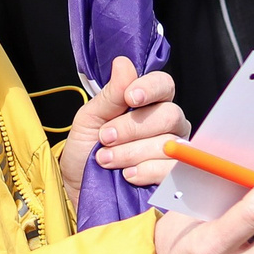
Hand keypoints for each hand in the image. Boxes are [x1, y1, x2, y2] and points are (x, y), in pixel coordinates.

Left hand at [60, 56, 189, 216]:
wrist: (79, 190)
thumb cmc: (85, 151)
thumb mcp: (89, 120)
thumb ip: (109, 95)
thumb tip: (123, 63)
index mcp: (149, 104)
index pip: (164, 85)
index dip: (150, 88)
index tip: (129, 97)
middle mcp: (168, 126)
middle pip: (169, 115)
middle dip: (133, 127)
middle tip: (105, 138)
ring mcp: (175, 152)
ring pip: (169, 144)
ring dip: (132, 152)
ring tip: (106, 160)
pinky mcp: (174, 179)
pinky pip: (172, 170)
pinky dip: (146, 171)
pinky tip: (127, 175)